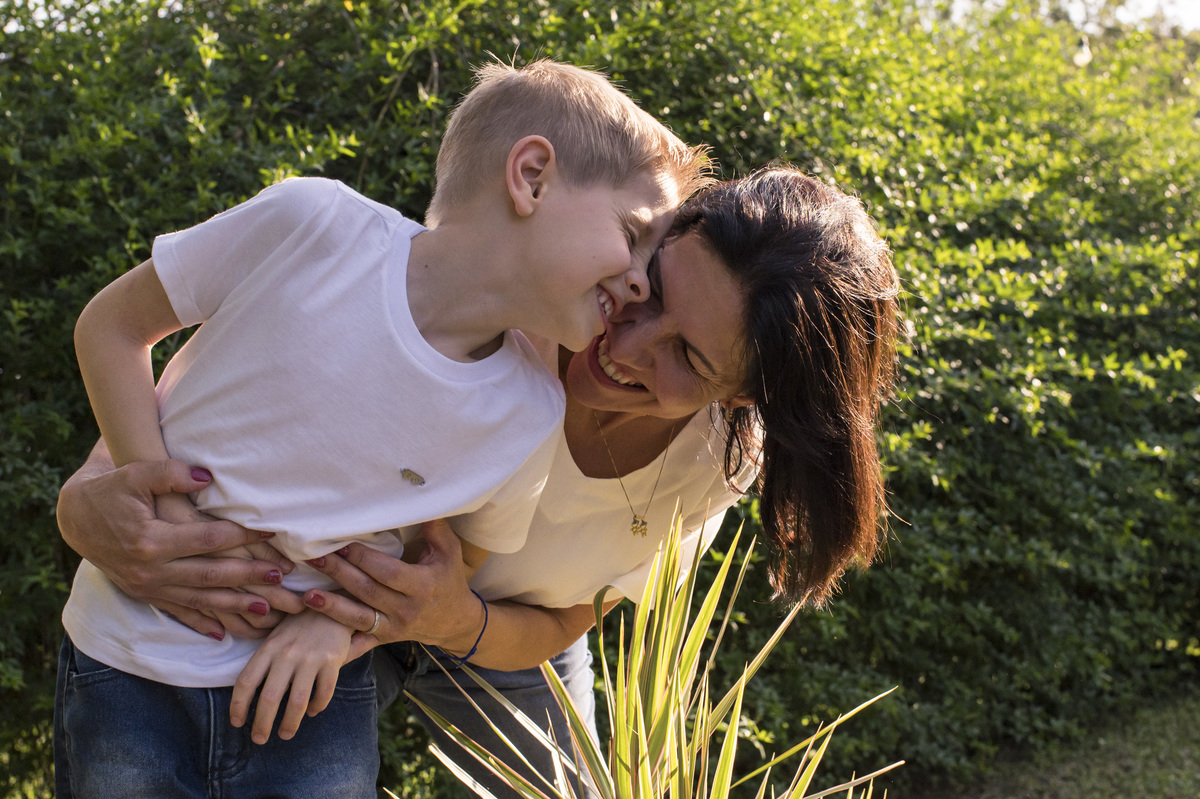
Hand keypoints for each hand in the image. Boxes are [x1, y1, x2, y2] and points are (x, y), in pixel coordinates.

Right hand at [57, 443, 302, 637]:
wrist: (76, 517)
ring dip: (234, 606)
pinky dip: (201, 623)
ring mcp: (147, 586)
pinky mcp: (144, 595)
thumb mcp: (136, 474)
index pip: (208, 539)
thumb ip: (170, 473)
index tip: (273, 533)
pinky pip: (177, 613)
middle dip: (249, 577)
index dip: (243, 536)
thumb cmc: (113, 490)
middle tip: (283, 575)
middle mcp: (150, 569)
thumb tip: (207, 478)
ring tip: (268, 608)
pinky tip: (224, 633)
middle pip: (210, 575)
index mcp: (151, 539)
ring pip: (199, 601)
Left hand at [229, 610, 353, 743]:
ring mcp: (310, 657)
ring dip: (289, 724)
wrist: (334, 604)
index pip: (245, 682)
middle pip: (269, 698)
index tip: (237, 723)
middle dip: (261, 724)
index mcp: (268, 647)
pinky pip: (324, 693)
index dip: (237, 706)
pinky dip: (317, 707)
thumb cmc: (300, 625)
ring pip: (297, 702)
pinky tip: (313, 711)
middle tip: (259, 739)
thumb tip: (250, 696)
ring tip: (285, 734)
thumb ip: (265, 661)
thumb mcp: (276, 636)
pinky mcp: (332, 660)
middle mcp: (287, 653)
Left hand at [302, 519, 485, 660]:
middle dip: (340, 573)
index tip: (342, 543)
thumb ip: (434, 528)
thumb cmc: (449, 580)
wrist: (455, 622)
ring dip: (331, 607)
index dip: (364, 558)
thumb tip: (417, 500)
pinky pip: (358, 643)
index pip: (387, 571)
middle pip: (368, 591)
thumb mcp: (449, 552)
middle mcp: (407, 609)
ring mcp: (394, 627)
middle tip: (314, 558)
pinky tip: (316, 637)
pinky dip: (338, 644)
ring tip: (307, 595)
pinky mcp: (384, 639)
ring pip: (358, 618)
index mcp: (422, 585)